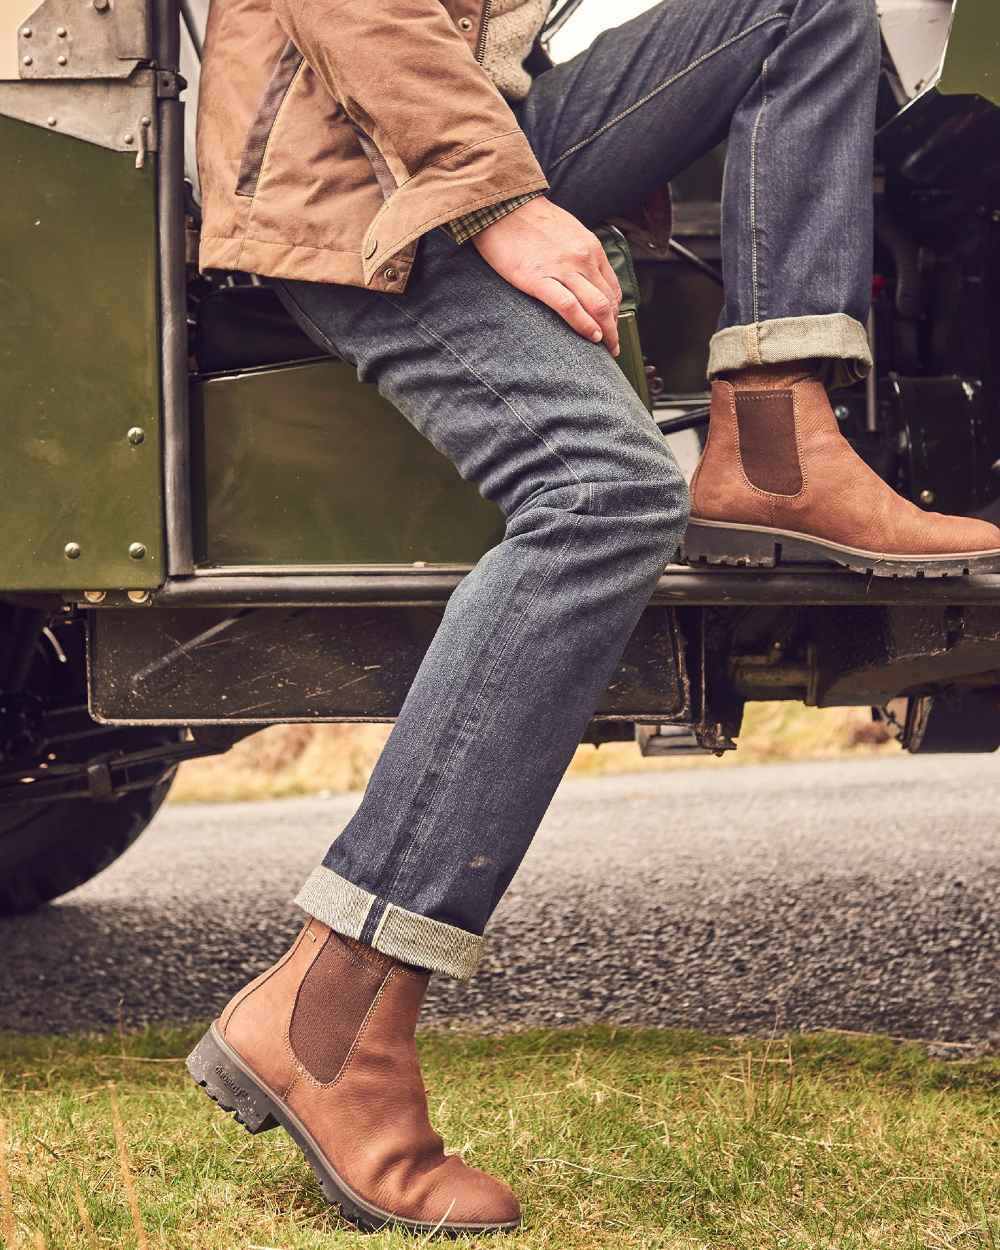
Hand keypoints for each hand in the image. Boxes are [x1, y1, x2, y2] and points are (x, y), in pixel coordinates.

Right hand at [471, 197, 621, 355]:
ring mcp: (563, 269)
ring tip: (606, 348)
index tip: (611, 327)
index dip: (615, 313)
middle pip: (608, 301)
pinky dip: (584, 325)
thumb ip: (580, 253)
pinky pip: (570, 308)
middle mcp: (583, 259)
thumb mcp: (568, 231)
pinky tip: (590, 337)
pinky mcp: (539, 280)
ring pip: (597, 306)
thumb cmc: (530, 219)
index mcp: (591, 248)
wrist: (502, 205)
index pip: (612, 288)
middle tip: (612, 347)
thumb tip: (586, 276)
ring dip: (605, 332)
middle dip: (614, 328)